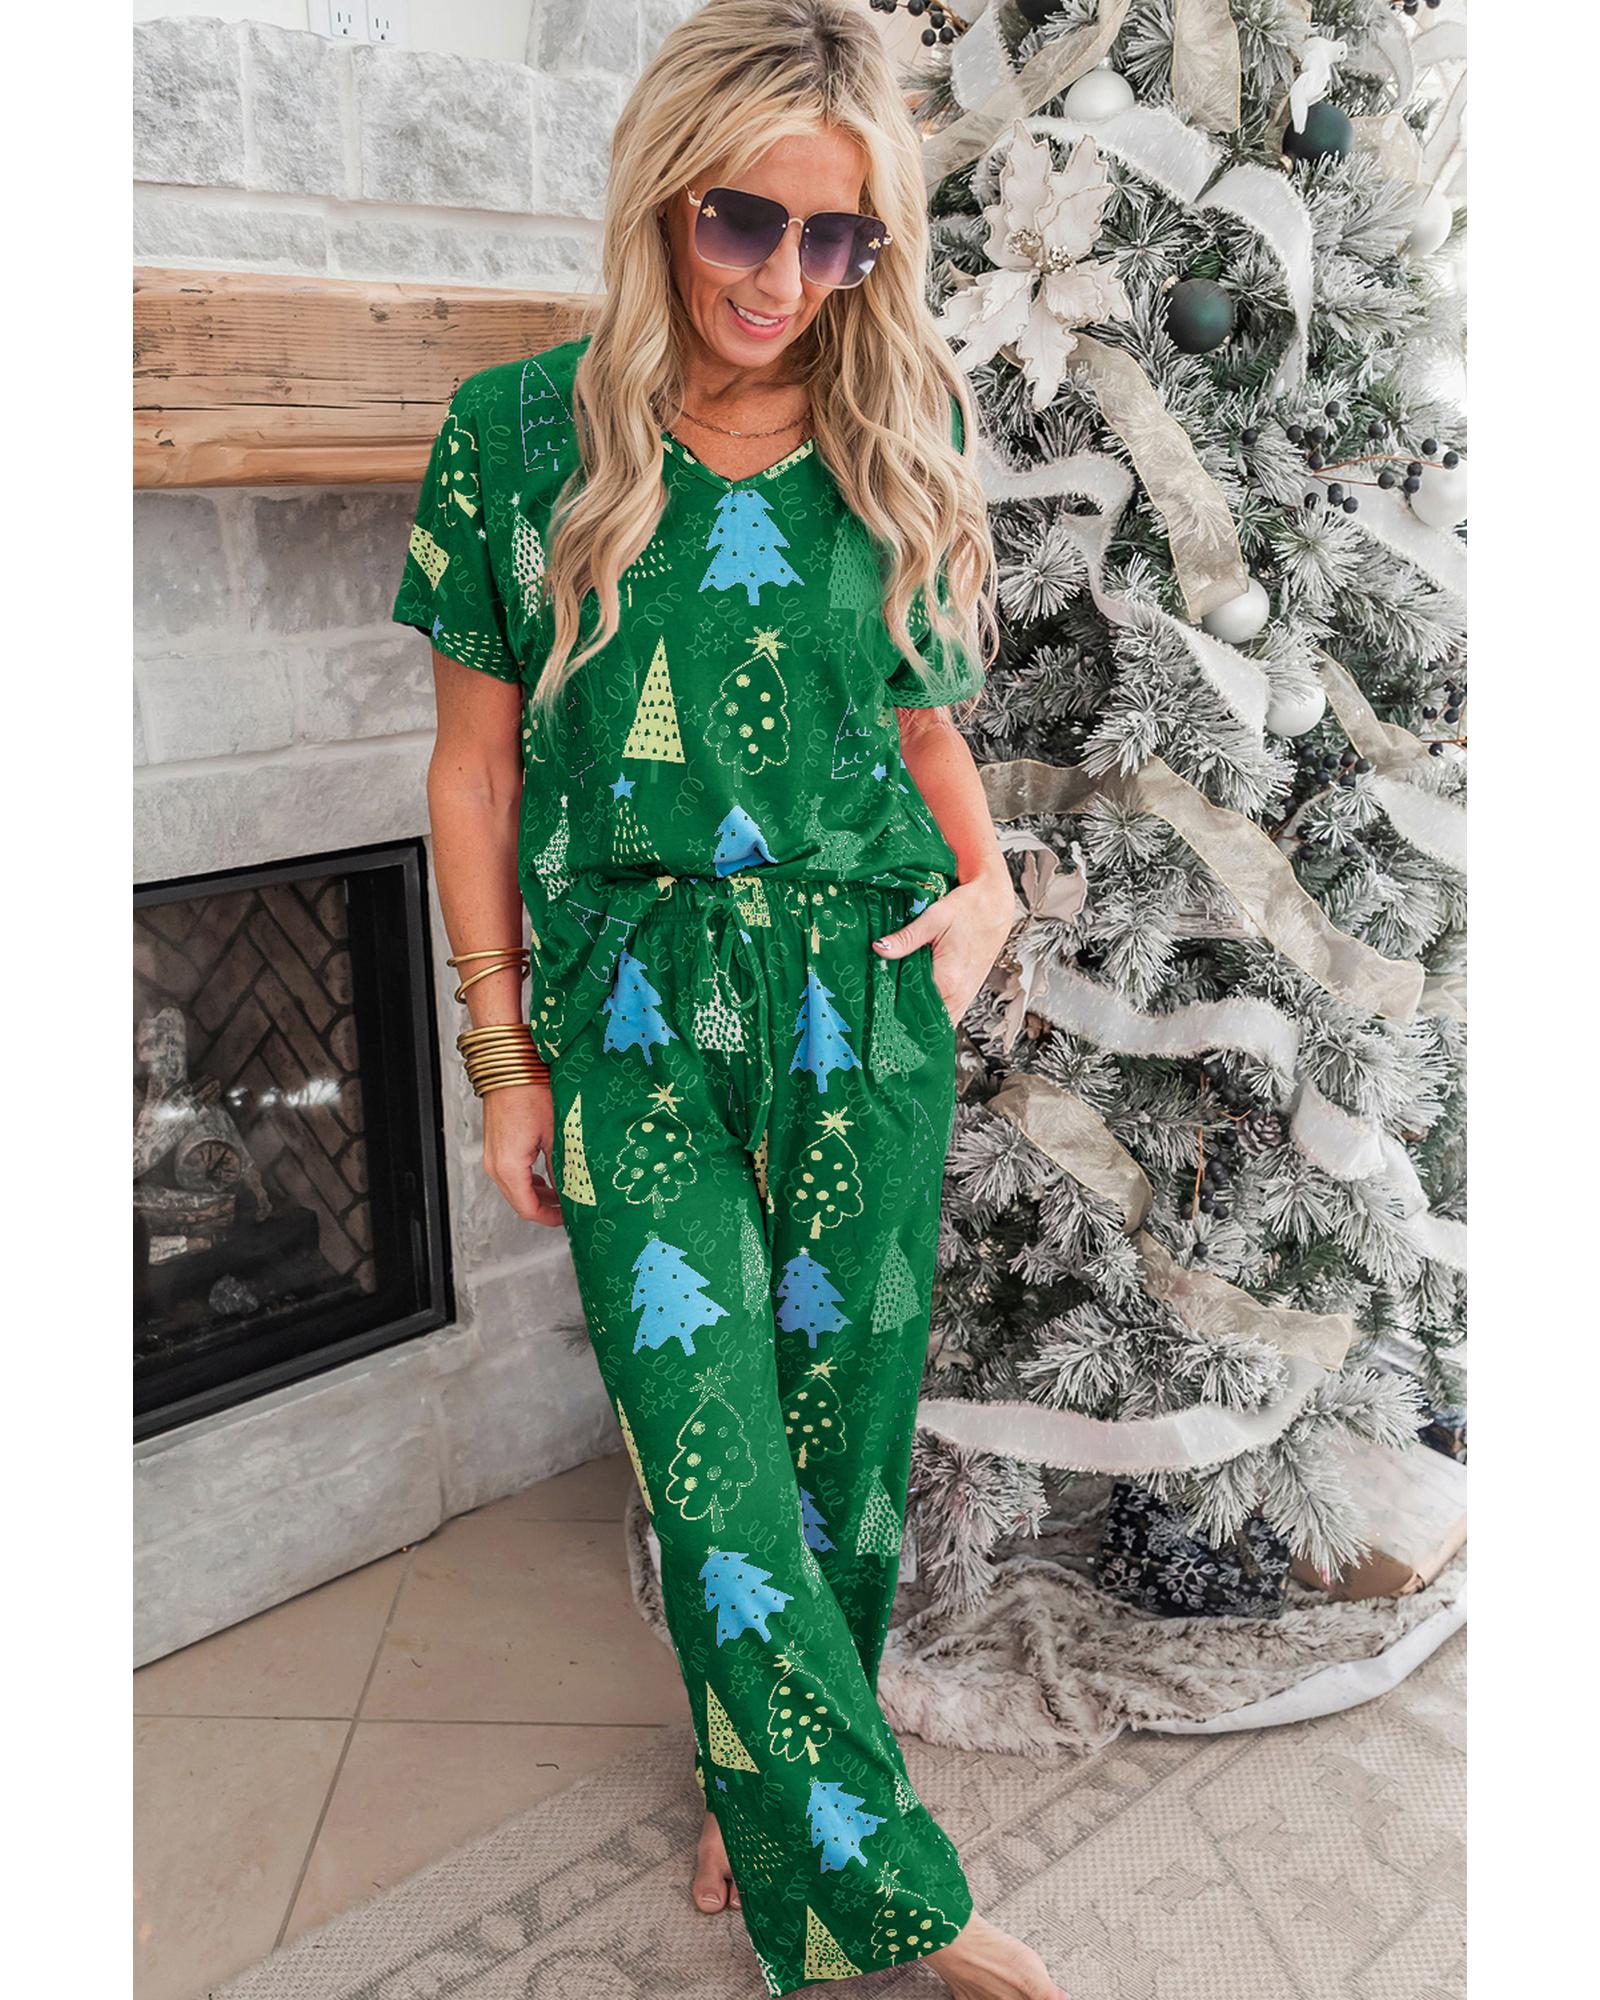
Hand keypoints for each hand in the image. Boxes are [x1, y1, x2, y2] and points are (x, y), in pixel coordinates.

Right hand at [482, 1083, 563, 1225]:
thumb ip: (563, 1165)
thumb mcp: (555, 1133)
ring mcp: (493, 1155)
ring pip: (515, 1188)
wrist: (511, 1066)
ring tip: (563, 1192)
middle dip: (545, 1207)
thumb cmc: (529, 1091)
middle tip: (570, 1207)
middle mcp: (496, 1164)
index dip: (550, 1218)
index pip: (528, 1208)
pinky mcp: (496, 1145)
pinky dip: (529, 1180)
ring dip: (538, 1194)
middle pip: (519, 1201)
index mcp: (509, 1166)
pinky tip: (547, 1175)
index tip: (568, 1218)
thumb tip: (574, 1187)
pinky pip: (511, 1173)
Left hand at [871, 870, 1013, 1027]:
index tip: (880, 1014)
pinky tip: (920, 1009)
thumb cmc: (970, 909)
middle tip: (886, 1020)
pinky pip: (951, 1014)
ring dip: (922, 1022)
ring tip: (900, 1019)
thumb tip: (880, 949)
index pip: (915, 1010)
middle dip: (908, 1025)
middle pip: (929, 1024)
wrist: (996, 905)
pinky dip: (936, 1015)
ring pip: (942, 1023)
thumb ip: (906, 938)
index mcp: (948, 979)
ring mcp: (966, 995)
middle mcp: (959, 992)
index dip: (896, 1015)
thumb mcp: (934, 918)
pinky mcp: (969, 992)